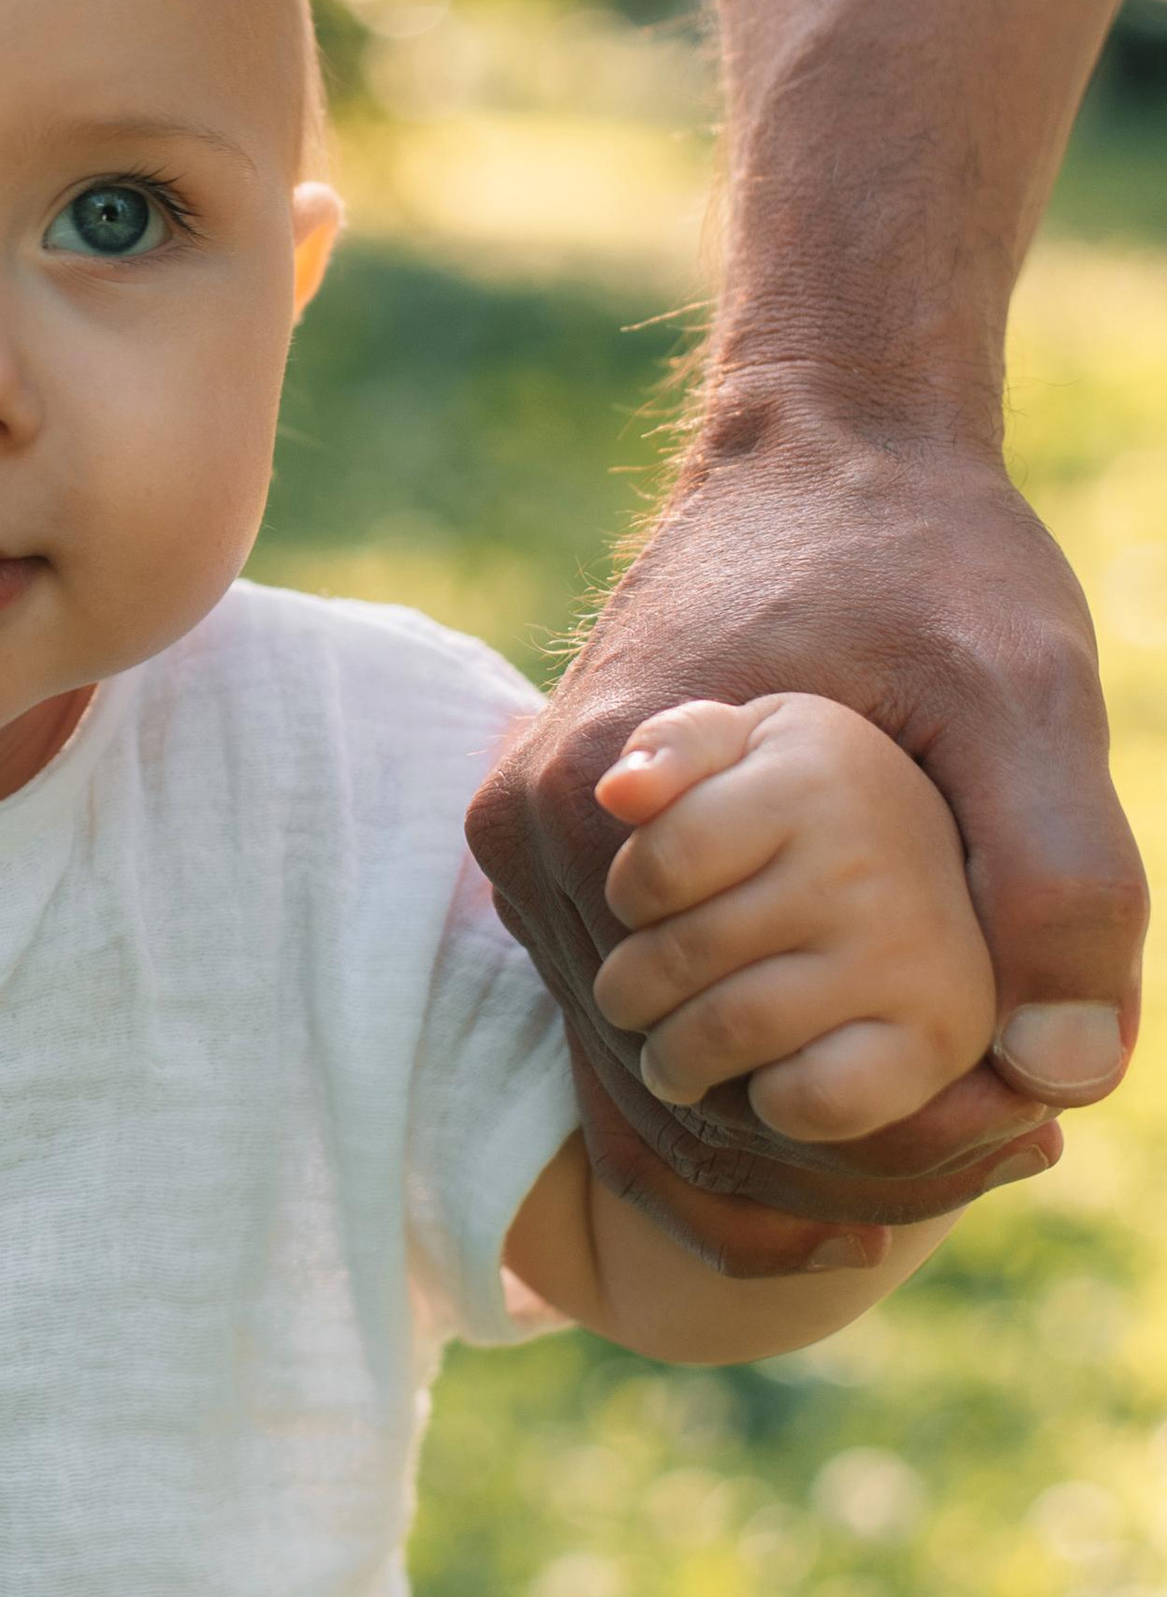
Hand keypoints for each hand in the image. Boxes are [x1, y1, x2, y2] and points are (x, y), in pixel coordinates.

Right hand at [468, 378, 1142, 1267]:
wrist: (827, 438)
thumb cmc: (924, 551)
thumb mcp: (1028, 692)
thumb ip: (1059, 874)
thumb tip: (1061, 1077)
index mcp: (610, 809)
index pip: (722, 1087)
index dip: (880, 1155)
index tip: (1021, 1143)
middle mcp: (539, 836)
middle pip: (672, 1100)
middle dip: (840, 1158)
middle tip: (1015, 1141)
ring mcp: (535, 840)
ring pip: (649, 1068)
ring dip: (789, 1119)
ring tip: (966, 1118)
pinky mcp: (557, 834)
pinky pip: (637, 1003)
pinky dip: (747, 1054)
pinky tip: (866, 1061)